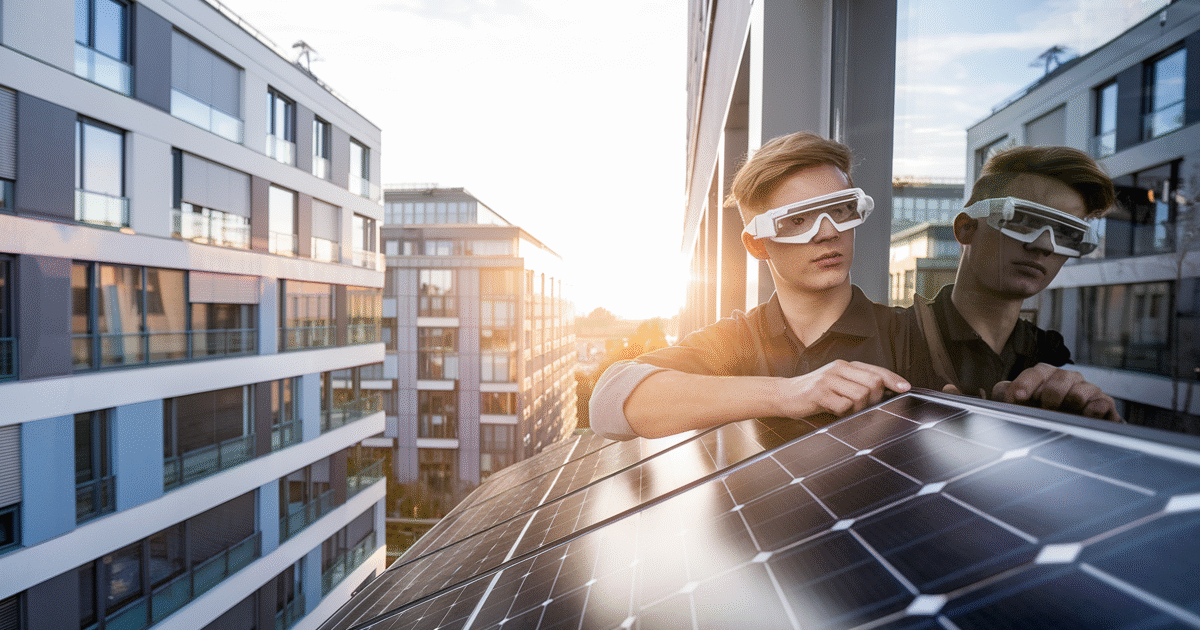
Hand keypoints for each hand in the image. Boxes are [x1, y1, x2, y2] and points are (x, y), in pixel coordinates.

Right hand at [776, 360, 909, 417]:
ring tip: (846, 411)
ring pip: (861, 395)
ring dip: (858, 409)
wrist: (783, 394)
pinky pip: (844, 405)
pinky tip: (834, 412)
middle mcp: (838, 369)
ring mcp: (828, 379)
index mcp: (845, 366)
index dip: (893, 379)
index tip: (905, 388)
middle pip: (873, 382)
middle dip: (875, 400)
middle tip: (864, 408)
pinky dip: (843, 413)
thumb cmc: (813, 393)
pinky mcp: (819, 392)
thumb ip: (856, 385)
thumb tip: (883, 395)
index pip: (876, 370)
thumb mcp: (836, 384)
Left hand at [992, 363, 1122, 421]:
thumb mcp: (1015, 405)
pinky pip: (1102, 404)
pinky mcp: (1103, 405)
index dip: (1025, 384)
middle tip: (1044, 409)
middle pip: (1059, 379)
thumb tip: (962, 391)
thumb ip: (993, 397)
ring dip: (1070, 403)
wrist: (1072, 430)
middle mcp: (1066, 379)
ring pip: (1081, 390)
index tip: (1016, 397)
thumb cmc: (1039, 413)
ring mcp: (1086, 390)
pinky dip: (1094, 410)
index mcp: (1044, 375)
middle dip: (1049, 395)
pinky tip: (1085, 416)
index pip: (1035, 373)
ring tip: (1063, 415)